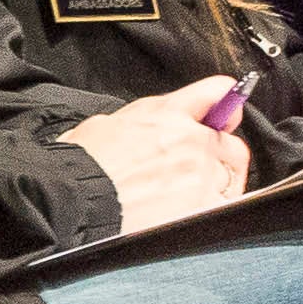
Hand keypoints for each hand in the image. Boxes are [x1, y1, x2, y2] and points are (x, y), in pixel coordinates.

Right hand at [60, 77, 248, 230]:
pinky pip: (227, 203)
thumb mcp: (108, 123)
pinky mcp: (202, 206)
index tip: (226, 108)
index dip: (223, 101)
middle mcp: (190, 140)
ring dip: (216, 182)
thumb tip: (161, 121)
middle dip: (219, 152)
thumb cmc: (80, 167)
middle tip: (197, 167)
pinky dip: (216, 206)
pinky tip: (193, 210)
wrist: (71, 200)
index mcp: (166, 114)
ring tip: (184, 195)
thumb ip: (146, 119)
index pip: (214, 93)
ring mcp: (200, 174)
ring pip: (231, 174)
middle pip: (230, 142)